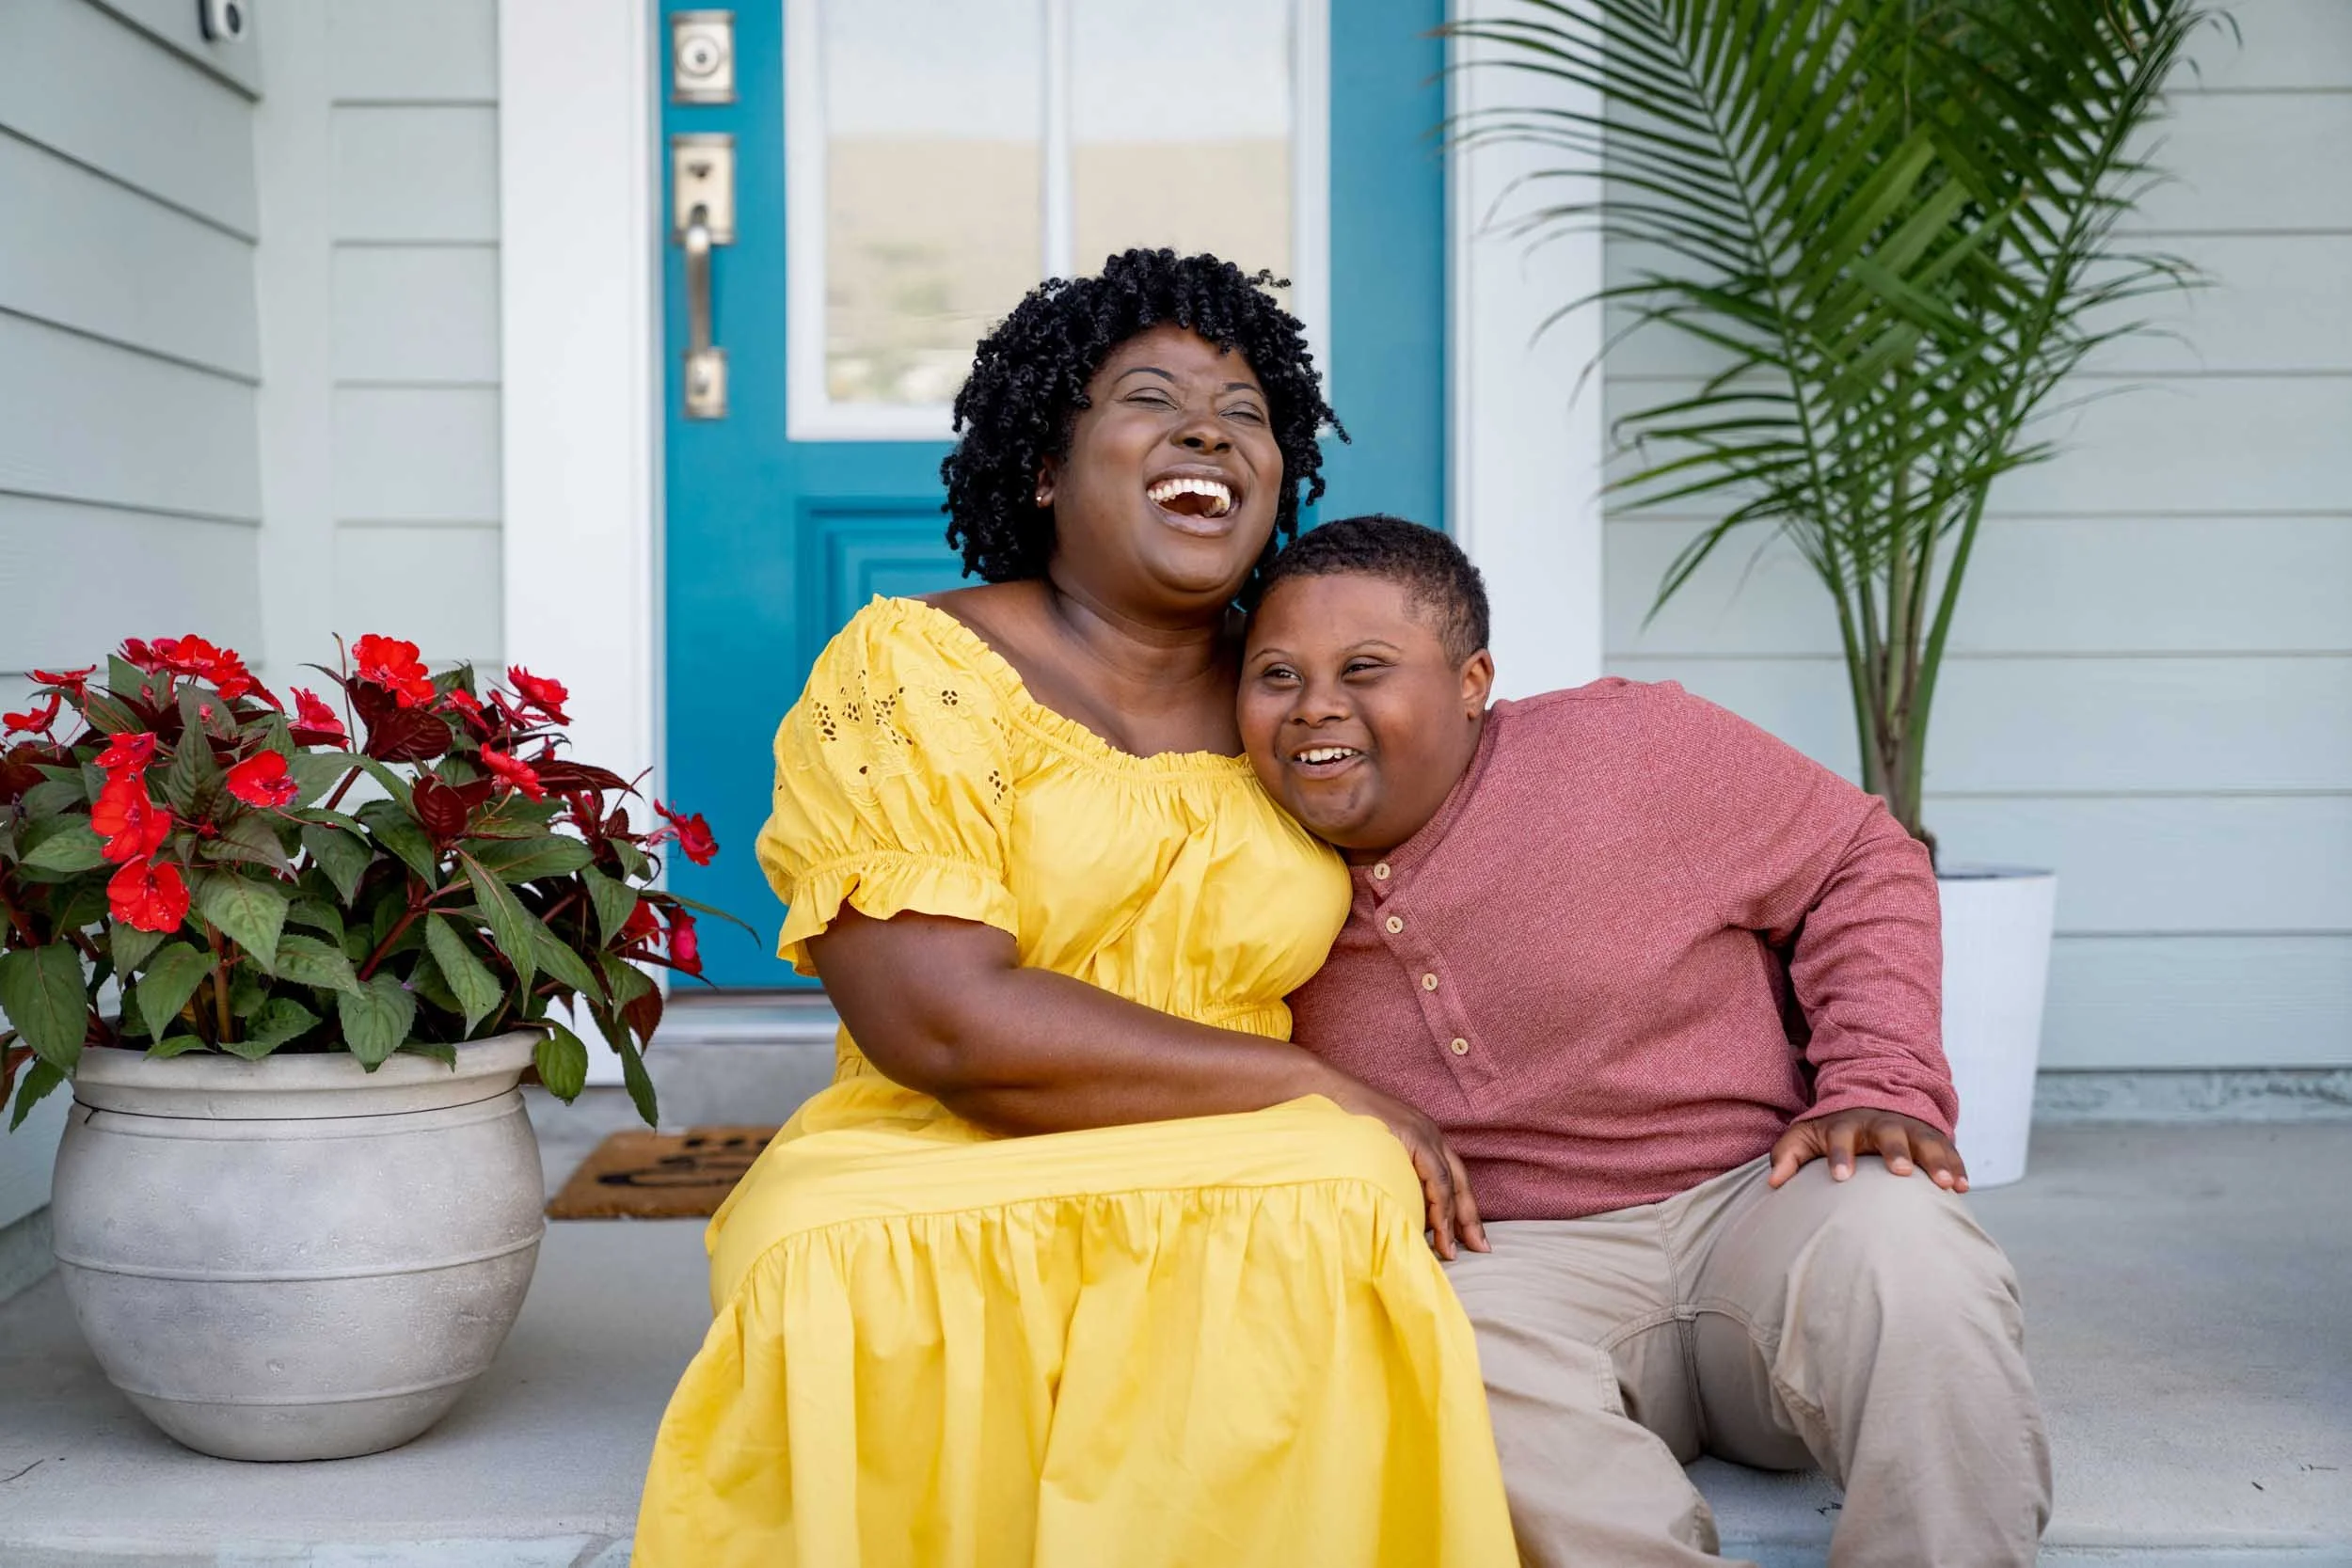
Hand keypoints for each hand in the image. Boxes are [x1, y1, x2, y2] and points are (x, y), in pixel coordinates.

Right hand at [1316, 1073, 1488, 1259]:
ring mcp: (1423, 1131)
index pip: (1450, 1176)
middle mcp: (1429, 1132)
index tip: (1467, 1238)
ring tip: (1451, 1249)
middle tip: (1480, 1248)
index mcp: (1423, 1136)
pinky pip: (1435, 1176)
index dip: (1461, 1208)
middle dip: (1469, 1217)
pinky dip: (1440, 1204)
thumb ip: (1386, 1170)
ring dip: (1453, 1218)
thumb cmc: (1337, 1121)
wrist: (1321, 1089)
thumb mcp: (1371, 1148)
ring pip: (1449, 1181)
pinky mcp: (1412, 1134)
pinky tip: (1439, 1227)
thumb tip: (1390, 1205)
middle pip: (1459, 1180)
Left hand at [1768, 1108, 1968, 1192]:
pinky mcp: (1933, 1136)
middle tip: (1901, 1173)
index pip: (1840, 1136)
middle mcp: (1881, 1122)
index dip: (1840, 1155)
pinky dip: (1957, 1167)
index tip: (1840, 1177)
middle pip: (1889, 1134)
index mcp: (1847, 1124)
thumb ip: (1788, 1155)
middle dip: (1896, 1151)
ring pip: (1925, 1141)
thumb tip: (1772, 1183)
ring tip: (1945, 1184)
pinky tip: (1962, 1188)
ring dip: (1936, 1160)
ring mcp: (1911, 1128)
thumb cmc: (1835, 1130)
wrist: (1873, 1099)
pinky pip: (1949, 1150)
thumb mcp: (1806, 1135)